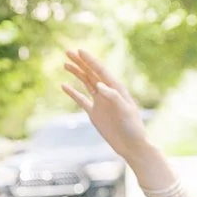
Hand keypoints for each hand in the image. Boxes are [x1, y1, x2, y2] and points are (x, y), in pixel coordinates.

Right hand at [61, 50, 151, 164]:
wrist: (131, 145)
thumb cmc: (133, 128)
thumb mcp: (125, 111)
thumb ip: (113, 97)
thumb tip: (99, 85)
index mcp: (116, 89)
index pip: (100, 71)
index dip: (90, 61)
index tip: (79, 51)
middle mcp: (107, 92)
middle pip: (91, 73)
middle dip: (80, 62)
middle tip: (67, 51)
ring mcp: (100, 102)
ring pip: (86, 83)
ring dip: (76, 73)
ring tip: (65, 64)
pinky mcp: (94, 113)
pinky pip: (81, 100)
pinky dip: (72, 93)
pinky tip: (64, 86)